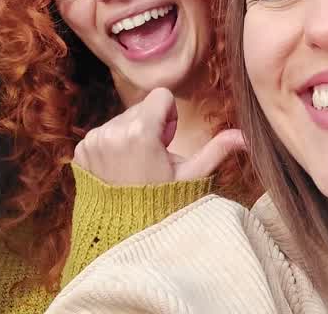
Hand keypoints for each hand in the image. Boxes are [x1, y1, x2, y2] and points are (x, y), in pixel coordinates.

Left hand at [72, 88, 243, 185]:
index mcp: (140, 131)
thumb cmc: (164, 201)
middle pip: (141, 108)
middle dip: (151, 126)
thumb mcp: (193, 176)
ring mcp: (93, 141)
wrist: (126, 232)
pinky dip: (113, 146)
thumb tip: (246, 137)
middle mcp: (112, 131)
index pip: (161, 96)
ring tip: (136, 166)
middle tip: (153, 159)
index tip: (167, 143)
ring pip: (122, 120)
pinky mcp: (81, 150)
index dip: (170, 117)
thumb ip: (217, 150)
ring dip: (131, 136)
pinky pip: (103, 133)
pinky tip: (120, 169)